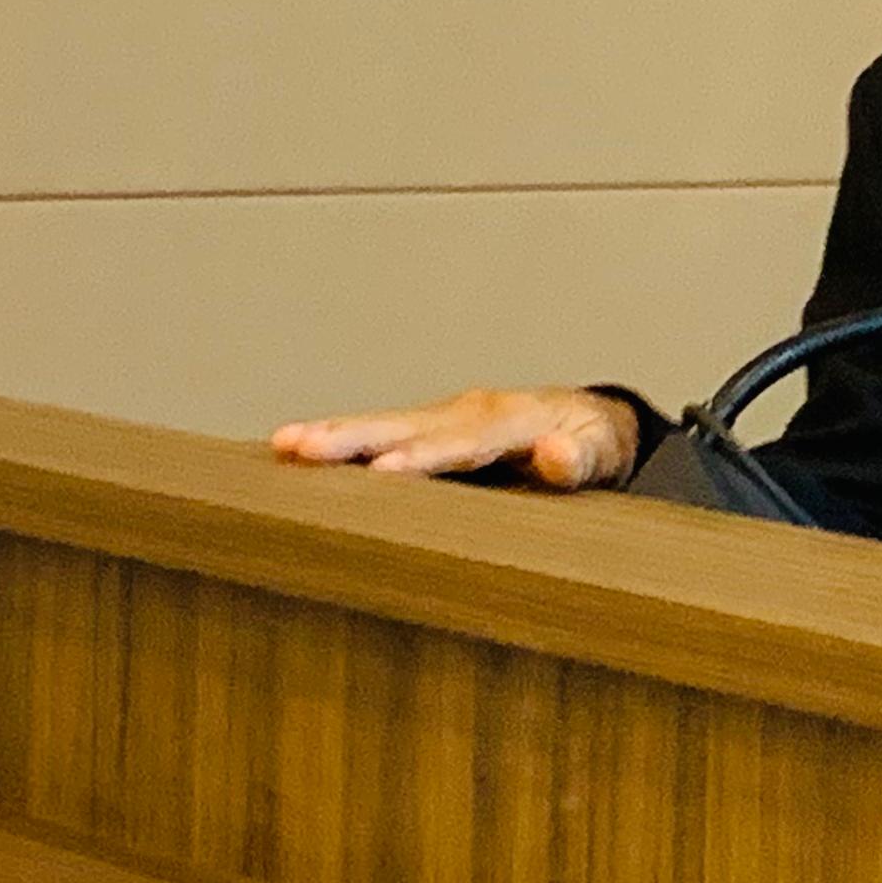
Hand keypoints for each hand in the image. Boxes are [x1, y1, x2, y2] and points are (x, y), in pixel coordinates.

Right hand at [269, 386, 638, 489]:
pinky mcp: (426, 429)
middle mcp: (468, 412)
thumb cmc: (591, 445)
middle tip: (303, 447)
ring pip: (383, 424)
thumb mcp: (599, 455)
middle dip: (355, 437)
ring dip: (334, 434)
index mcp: (509, 421)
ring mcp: (443, 416)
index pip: (462, 443)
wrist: (585, 423)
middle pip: (406, 425)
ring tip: (282, 444)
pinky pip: (379, 432)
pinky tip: (290, 450)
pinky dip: (338, 437)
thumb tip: (554, 452)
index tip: (386, 471)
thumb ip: (577, 460)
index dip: (425, 457)